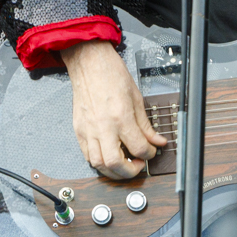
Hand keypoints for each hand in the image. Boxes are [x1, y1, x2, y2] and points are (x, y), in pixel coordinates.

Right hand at [62, 39, 168, 179]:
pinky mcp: (79, 131)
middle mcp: (103, 127)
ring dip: (113, 171)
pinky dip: (99, 162)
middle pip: (114, 164)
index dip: (149, 154)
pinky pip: (87, 155)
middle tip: (138, 165)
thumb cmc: (112, 75)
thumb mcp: (137, 98)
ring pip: (98, 164)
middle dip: (129, 171)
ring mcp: (88, 130)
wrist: (90, 64)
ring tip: (124, 165)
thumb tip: (157, 140)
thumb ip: (146, 125)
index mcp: (120, 117)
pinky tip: (109, 157)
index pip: (138, 147)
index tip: (152, 151)